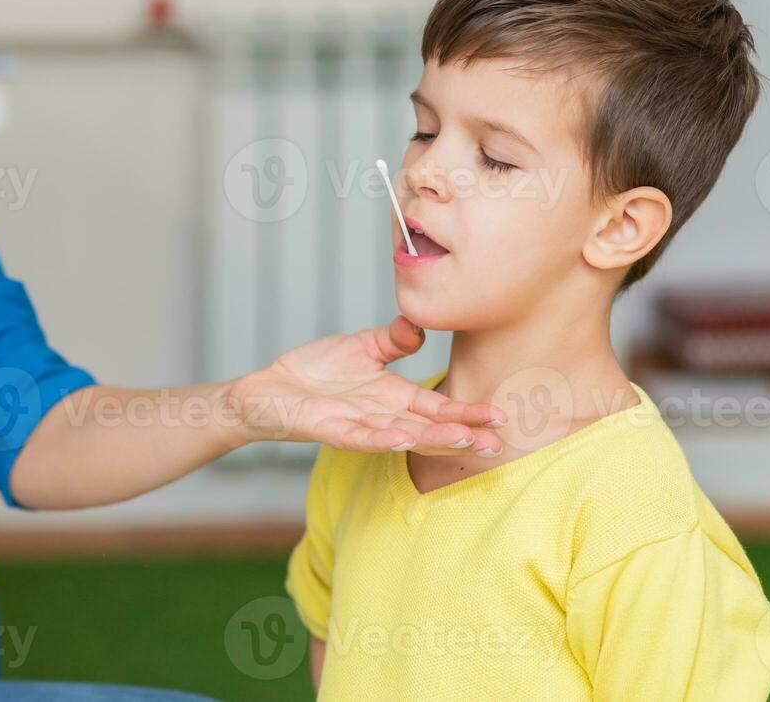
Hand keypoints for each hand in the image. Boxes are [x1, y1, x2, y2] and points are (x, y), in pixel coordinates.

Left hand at [228, 316, 507, 456]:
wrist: (270, 388)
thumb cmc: (315, 371)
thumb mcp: (361, 347)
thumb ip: (392, 340)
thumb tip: (418, 326)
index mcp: (393, 396)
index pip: (437, 406)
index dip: (466, 412)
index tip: (499, 417)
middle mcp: (382, 415)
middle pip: (429, 428)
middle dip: (462, 434)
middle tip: (496, 443)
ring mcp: (358, 425)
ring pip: (402, 434)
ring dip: (432, 439)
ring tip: (463, 439)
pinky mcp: (331, 429)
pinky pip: (360, 436)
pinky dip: (381, 438)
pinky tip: (403, 438)